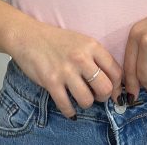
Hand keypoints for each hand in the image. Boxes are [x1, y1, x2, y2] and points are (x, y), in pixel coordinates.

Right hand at [8, 20, 123, 118]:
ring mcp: (66, 71)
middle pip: (105, 89)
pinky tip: (69, 108)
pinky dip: (70, 112)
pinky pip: (67, 106)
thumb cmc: (57, 40)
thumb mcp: (82, 42)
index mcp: (92, 46)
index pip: (116, 72)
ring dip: (85, 103)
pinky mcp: (51, 82)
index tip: (113, 91)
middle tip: (96, 95)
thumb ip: (97, 58)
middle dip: (103, 97)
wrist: (29, 36)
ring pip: (87, 100)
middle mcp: (81, 58)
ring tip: (80, 98)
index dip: (117, 86)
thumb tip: (112, 83)